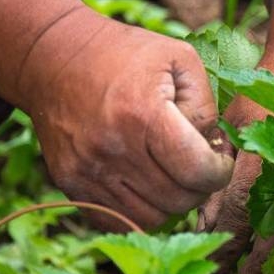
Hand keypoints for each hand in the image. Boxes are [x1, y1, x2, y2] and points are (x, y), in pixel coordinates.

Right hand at [21, 9, 234, 229]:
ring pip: (153, 218)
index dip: (221, 170)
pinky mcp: (70, 183)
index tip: (221, 158)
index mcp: (144, 114)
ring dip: (173, 202)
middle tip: (199, 163)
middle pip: (179, 200)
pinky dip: (142, 210)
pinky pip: (120, 220)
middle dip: (200, 187)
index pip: (198, 172)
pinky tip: (148, 183)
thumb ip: (206, 105)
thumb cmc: (125, 53)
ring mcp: (87, 170)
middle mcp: (113, 148)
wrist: (53, 55)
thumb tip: (213, 149)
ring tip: (173, 173)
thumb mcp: (179, 59)